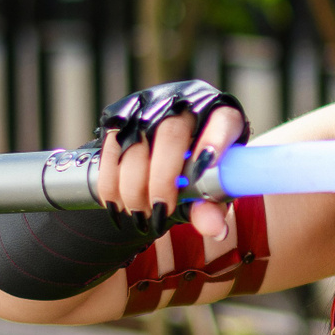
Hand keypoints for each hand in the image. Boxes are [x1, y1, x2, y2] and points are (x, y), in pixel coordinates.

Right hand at [94, 80, 247, 239]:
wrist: (168, 153)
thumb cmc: (201, 171)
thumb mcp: (211, 190)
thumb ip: (213, 207)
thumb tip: (216, 231)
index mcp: (221, 115)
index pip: (223, 121)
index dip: (215, 141)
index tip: (205, 168)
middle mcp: (185, 103)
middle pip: (171, 133)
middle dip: (163, 178)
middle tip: (161, 212)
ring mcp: (150, 107)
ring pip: (135, 143)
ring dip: (134, 187)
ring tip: (141, 217)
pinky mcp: (120, 118)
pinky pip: (110, 150)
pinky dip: (112, 184)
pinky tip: (120, 207)